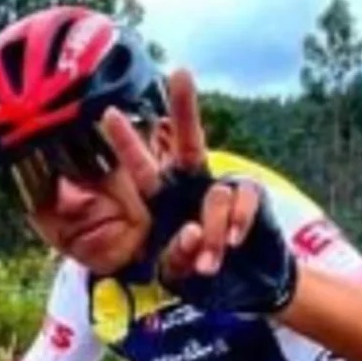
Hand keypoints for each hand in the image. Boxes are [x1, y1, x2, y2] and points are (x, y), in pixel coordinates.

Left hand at [101, 69, 298, 315]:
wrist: (247, 288)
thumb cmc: (203, 275)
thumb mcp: (178, 271)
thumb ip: (178, 254)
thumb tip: (194, 232)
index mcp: (166, 199)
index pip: (145, 167)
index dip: (127, 142)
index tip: (109, 112)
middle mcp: (193, 185)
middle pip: (189, 141)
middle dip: (185, 108)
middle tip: (181, 72)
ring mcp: (224, 187)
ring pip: (215, 198)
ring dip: (212, 234)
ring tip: (210, 264)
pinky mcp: (252, 195)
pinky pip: (242, 202)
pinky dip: (237, 224)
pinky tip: (233, 243)